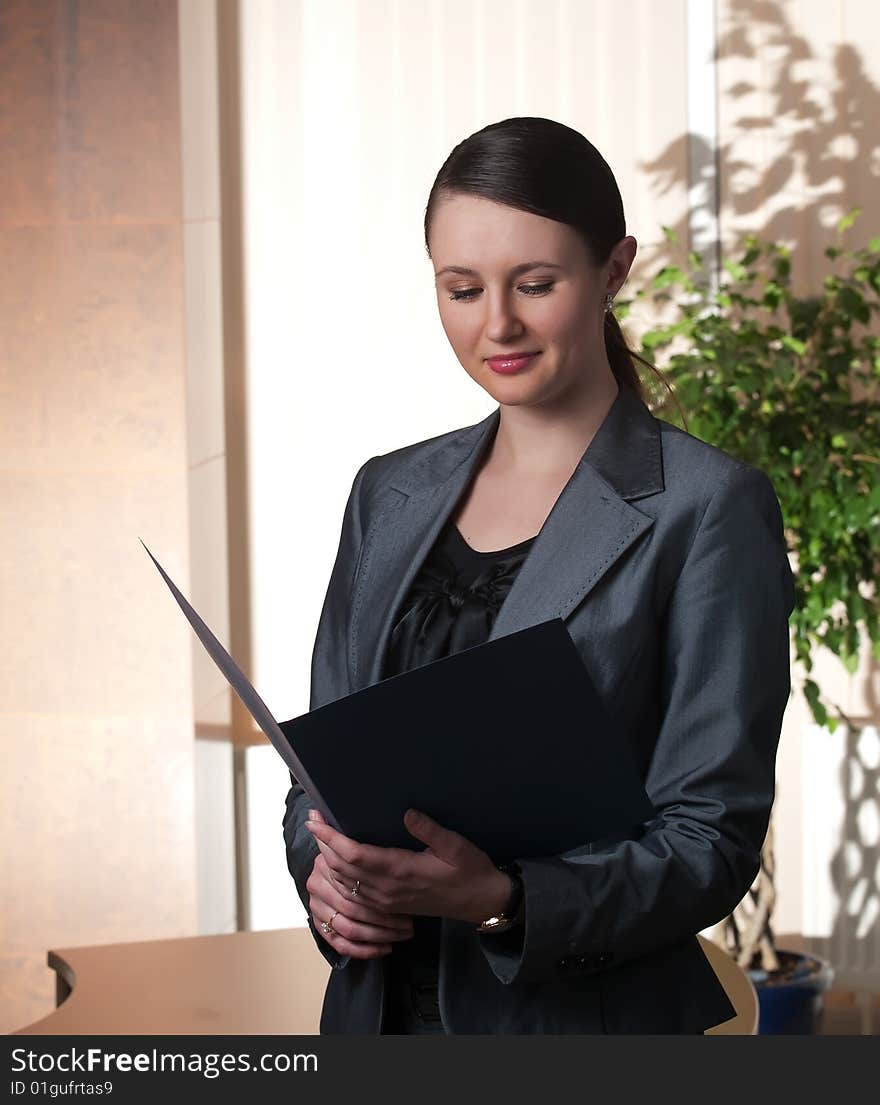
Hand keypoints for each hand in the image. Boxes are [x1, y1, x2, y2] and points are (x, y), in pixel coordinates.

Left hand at [305, 807, 512, 924]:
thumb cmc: (470, 871)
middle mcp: (387, 888)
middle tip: (313, 819)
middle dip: (323, 843)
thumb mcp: (457, 846)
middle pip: (342, 868)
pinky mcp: (389, 905)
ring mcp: (386, 900)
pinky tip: (336, 862)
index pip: (354, 855)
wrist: (480, 903)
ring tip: (320, 836)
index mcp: (401, 870)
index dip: (332, 837)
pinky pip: (354, 893)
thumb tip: (407, 812)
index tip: (318, 819)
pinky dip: (339, 876)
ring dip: (328, 859)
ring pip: (345, 882)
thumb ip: (430, 830)